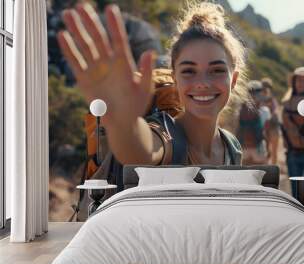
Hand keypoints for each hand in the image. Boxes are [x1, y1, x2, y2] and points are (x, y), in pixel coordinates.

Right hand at [57, 3, 153, 125]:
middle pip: (99, 38)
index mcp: (124, 63)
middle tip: (82, 6)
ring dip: (77, 30)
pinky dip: (69, 49)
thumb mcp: (144, 90)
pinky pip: (75, 61)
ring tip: (68, 14)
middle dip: (91, 22)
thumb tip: (149, 52)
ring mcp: (96, 69)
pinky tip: (63, 35)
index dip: (115, 25)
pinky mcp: (84, 79)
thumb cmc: (136, 105)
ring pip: (85, 46)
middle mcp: (109, 62)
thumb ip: (147, 72)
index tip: (110, 9)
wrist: (122, 121)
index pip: (118, 40)